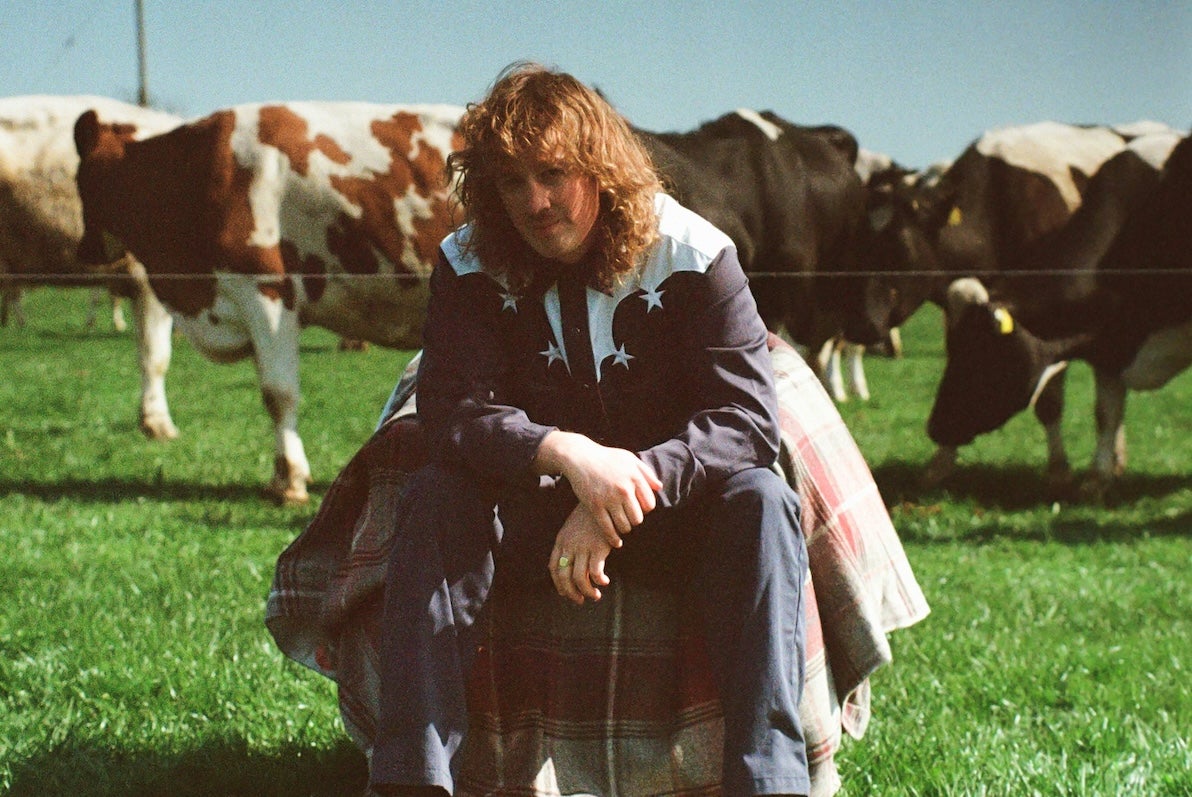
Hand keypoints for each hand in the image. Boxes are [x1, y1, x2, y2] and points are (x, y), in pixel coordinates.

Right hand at [534, 431, 661, 546]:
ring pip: (624, 525)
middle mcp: (623, 489)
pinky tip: (617, 542)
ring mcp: (608, 498)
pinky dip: (613, 539)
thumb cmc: (607, 458)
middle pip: (638, 518)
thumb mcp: (629, 459)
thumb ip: (646, 472)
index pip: (649, 504)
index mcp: (634, 477)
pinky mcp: (594, 506)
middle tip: (629, 518)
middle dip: (635, 520)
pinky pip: (608, 528)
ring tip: (622, 525)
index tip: (639, 509)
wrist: (580, 457)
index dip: (646, 509)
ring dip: (625, 528)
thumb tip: (659, 487)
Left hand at [549, 503, 613, 603]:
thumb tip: (569, 562)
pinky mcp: (598, 548)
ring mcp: (583, 547)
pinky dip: (599, 581)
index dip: (558, 583)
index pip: (554, 567)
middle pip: (564, 577)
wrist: (604, 500)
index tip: (565, 592)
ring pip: (579, 578)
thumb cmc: (591, 515)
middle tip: (580, 600)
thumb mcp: (573, 526)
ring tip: (595, 595)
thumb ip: (569, 543)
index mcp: (561, 540)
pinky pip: (595, 572)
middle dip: (571, 593)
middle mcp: (569, 546)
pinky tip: (605, 582)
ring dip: (587, 591)